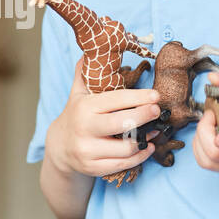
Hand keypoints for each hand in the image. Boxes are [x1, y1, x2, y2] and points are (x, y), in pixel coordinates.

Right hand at [47, 55, 161, 179]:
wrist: (60, 147)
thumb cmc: (76, 115)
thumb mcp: (77, 93)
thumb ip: (85, 73)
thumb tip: (91, 51)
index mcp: (84, 107)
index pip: (116, 100)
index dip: (138, 97)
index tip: (155, 95)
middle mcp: (84, 129)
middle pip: (123, 124)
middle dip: (144, 116)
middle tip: (158, 111)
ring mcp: (88, 150)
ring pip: (126, 147)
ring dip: (145, 139)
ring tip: (155, 131)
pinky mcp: (93, 168)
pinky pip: (123, 164)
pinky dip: (140, 156)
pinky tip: (146, 147)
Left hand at [192, 69, 218, 174]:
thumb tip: (211, 77)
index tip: (214, 120)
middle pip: (213, 155)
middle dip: (202, 131)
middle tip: (210, 115)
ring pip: (206, 162)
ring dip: (198, 141)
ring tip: (209, 125)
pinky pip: (207, 164)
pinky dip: (201, 148)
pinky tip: (209, 134)